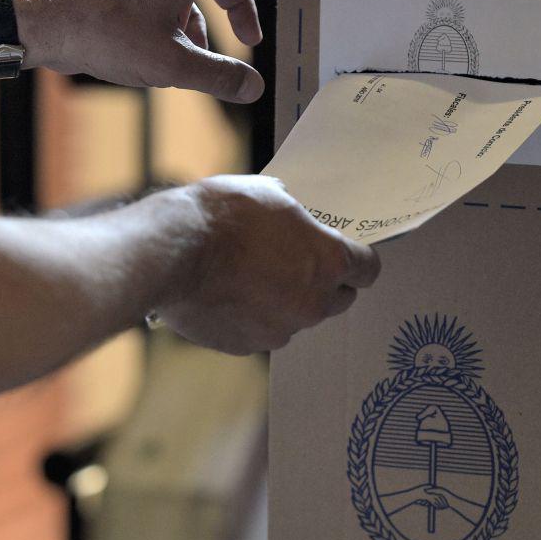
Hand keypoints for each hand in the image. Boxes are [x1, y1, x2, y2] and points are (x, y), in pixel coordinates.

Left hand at [16, 0, 324, 101]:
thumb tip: (251, 87)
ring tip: (204, 57)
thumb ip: (218, 77)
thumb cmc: (98, 31)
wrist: (39, 21)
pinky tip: (170, 51)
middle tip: (254, 40)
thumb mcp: (169, 64)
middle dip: (242, 6)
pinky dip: (179, 16)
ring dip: (206, 18)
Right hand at [157, 175, 378, 353]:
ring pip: (296, 318)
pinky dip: (251, 318)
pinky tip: (227, 294)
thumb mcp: (267, 194)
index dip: (359, 261)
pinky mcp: (247, 345)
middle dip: (324, 284)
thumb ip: (292, 214)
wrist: (172, 253)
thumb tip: (291, 215)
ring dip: (284, 302)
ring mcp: (280, 329)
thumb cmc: (221, 217)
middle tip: (296, 264)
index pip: (368, 270)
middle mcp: (312, 303)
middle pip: (338, 300)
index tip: (348, 256)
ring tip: (250, 277)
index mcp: (328, 262)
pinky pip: (260, 331)